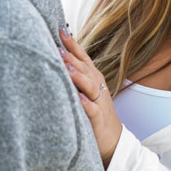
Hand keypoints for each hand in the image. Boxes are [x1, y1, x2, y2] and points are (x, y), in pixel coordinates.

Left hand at [59, 29, 122, 166]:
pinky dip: (86, 104)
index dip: (72, 45)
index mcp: (93, 78)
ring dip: (78, 77)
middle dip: (71, 57)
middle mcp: (97, 87)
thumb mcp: (86, 91)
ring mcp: (99, 102)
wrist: (113, 140)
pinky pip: (92, 110)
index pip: (82, 57)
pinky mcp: (98, 120)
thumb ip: (75, 75)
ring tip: (66, 68)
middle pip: (84, 68)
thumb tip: (57, 58)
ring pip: (89, 86)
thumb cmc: (94, 113)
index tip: (60, 30)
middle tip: (57, 44)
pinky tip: (78, 98)